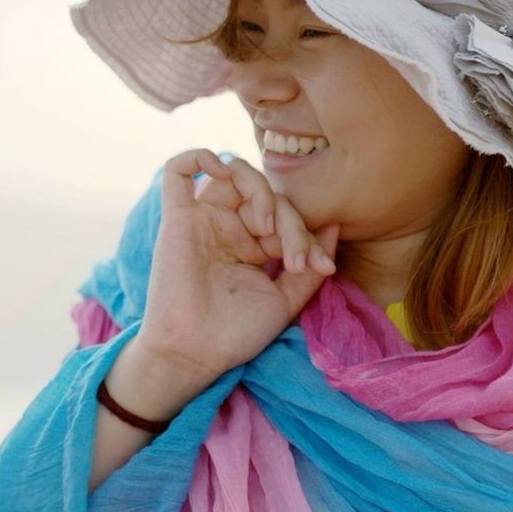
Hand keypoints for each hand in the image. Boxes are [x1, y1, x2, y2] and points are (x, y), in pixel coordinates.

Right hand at [131, 149, 338, 395]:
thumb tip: (335, 224)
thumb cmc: (236, 333)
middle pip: (267, 194)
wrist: (197, 354)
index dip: (309, 235)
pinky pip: (178, 171)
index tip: (322, 267)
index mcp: (253, 242)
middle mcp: (229, 225)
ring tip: (266, 227)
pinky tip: (221, 170)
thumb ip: (309, 264)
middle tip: (296, 259)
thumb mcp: (286, 299)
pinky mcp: (177, 217)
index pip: (286, 216)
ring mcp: (203, 218)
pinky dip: (199, 157)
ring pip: (234, 173)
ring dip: (259, 190)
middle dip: (291, 221)